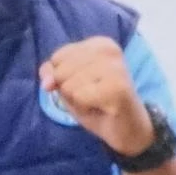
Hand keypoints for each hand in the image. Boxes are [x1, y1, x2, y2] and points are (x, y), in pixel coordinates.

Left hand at [39, 37, 158, 156]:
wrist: (128, 129)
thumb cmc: (97, 104)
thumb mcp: (68, 85)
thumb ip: (52, 75)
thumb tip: (47, 82)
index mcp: (100, 44)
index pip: (57, 57)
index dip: (63, 78)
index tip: (87, 85)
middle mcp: (109, 50)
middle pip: (60, 71)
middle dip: (69, 90)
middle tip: (92, 96)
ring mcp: (115, 67)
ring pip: (68, 84)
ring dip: (77, 100)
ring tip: (97, 102)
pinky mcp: (117, 87)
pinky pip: (79, 96)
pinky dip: (84, 107)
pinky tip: (101, 108)